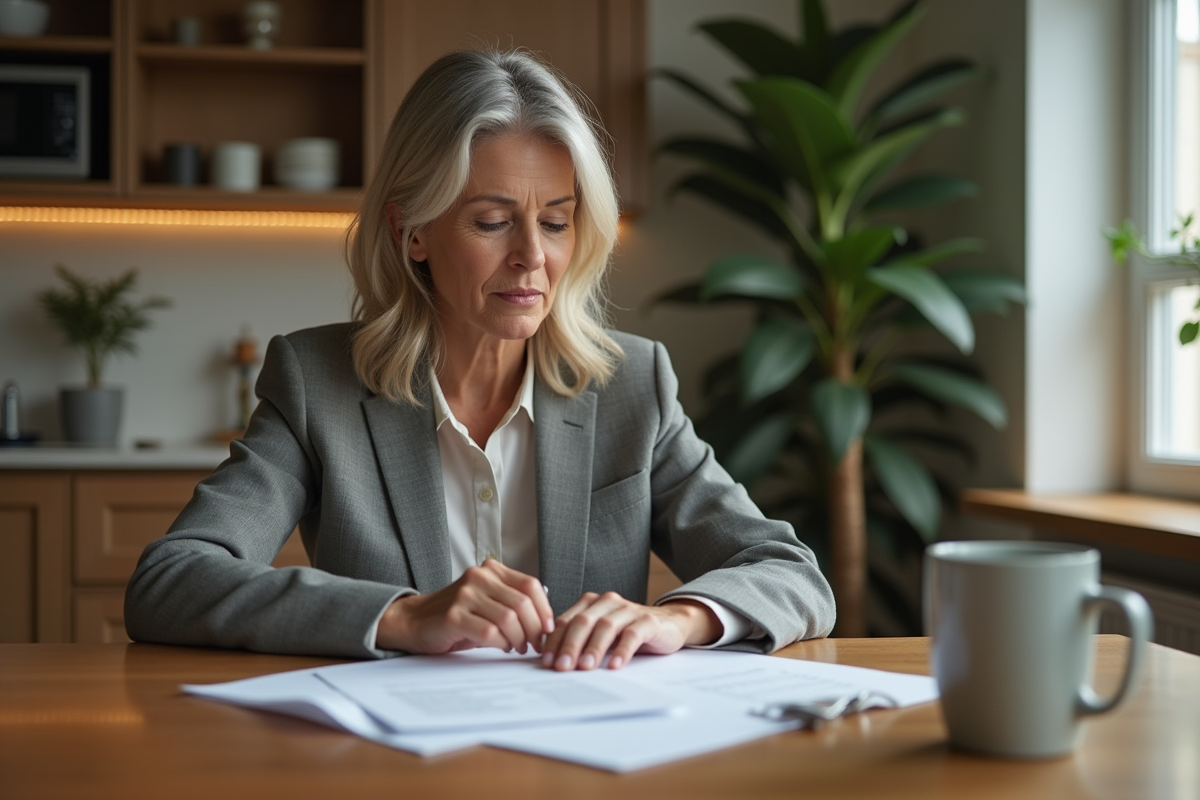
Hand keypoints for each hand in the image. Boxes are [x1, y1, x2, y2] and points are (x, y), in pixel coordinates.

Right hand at [375, 559, 553, 654]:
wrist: (415, 621)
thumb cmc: (458, 616)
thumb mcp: (488, 601)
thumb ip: (513, 602)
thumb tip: (547, 621)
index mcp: (491, 570)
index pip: (531, 585)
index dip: (545, 610)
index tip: (548, 628)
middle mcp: (479, 577)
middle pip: (522, 603)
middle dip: (535, 629)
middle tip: (535, 644)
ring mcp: (465, 595)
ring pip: (509, 618)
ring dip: (519, 639)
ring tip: (518, 647)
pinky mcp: (454, 615)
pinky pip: (490, 632)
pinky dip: (501, 643)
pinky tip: (500, 647)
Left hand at [540, 593, 720, 670]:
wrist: (669, 625)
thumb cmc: (629, 633)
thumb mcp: (601, 636)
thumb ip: (581, 642)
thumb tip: (553, 663)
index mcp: (591, 603)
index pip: (566, 620)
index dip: (554, 641)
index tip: (546, 661)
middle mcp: (607, 602)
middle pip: (583, 621)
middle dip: (570, 645)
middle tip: (561, 666)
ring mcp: (628, 609)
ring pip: (606, 626)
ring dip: (593, 648)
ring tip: (585, 667)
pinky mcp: (648, 621)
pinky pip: (632, 634)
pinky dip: (622, 650)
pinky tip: (614, 666)